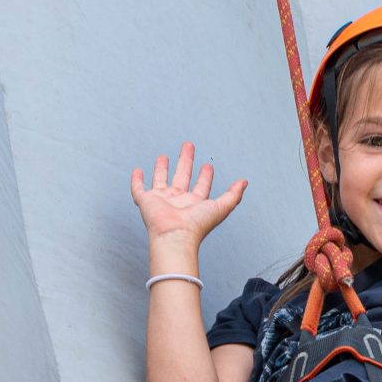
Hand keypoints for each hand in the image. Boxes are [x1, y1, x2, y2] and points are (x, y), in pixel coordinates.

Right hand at [131, 142, 246, 246]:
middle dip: (186, 161)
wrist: (175, 236)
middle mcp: (177, 201)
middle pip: (182, 177)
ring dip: (162, 168)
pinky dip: (136, 181)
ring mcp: (161, 201)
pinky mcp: (146, 201)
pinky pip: (138, 189)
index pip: (201, 186)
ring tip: (163, 156)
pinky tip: (137, 171)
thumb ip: (233, 195)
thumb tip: (244, 182)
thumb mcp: (221, 208)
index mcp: (194, 203)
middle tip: (188, 146)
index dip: (205, 176)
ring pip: (160, 180)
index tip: (208, 166)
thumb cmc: (196, 226)